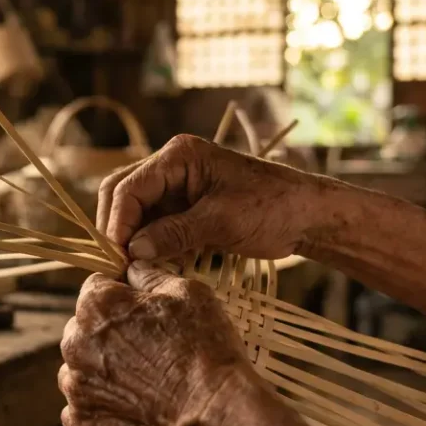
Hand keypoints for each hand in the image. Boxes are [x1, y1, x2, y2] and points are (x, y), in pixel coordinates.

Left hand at [59, 261, 253, 425]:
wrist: (213, 416)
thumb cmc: (204, 349)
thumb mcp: (188, 293)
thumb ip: (151, 275)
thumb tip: (134, 268)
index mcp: (95, 305)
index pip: (96, 287)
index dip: (121, 295)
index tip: (142, 311)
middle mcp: (74, 343)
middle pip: (84, 329)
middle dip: (108, 334)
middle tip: (148, 349)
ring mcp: (76, 387)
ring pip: (80, 369)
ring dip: (101, 371)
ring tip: (141, 381)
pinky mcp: (83, 424)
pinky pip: (81, 409)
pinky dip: (100, 407)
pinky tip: (131, 408)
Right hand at [97, 134, 325, 261]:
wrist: (308, 215)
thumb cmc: (272, 208)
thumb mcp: (221, 221)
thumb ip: (175, 233)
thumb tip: (133, 251)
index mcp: (178, 155)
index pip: (128, 187)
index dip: (117, 223)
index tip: (118, 257)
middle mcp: (171, 166)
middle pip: (124, 195)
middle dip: (119, 229)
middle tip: (120, 266)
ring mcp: (177, 187)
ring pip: (137, 213)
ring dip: (134, 240)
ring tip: (137, 270)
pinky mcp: (185, 208)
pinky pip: (156, 225)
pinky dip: (153, 245)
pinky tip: (157, 266)